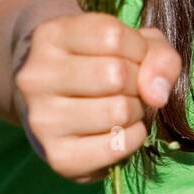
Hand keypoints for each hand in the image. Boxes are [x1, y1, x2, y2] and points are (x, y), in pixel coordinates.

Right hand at [10, 12, 182, 183]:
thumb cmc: (104, 63)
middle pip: (115, 74)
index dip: (137, 48)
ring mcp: (41, 120)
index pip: (112, 36)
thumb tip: (156, 94)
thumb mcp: (133, 43)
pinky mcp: (58, 157)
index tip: (131, 57)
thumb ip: (157, 55)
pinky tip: (121, 129)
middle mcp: (36, 77)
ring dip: (136, 111)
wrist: (62, 105)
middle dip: (138, 82)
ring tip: (123, 106)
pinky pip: (117, 146)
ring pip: (118, 111)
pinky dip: (133, 138)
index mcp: (49, 36)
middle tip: (129, 86)